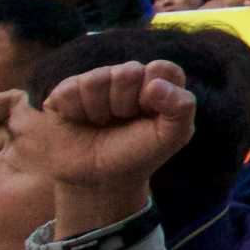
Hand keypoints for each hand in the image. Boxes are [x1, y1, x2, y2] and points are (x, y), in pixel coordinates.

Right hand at [7, 57, 194, 232]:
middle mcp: (126, 76)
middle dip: (126, 104)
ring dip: (100, 110)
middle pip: (129, 72)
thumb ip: (182, 108)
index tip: (151, 115)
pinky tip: (80, 122)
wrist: (99, 180)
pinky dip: (76, 112)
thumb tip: (155, 84)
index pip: (162, 68)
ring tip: (101, 123)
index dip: (157, 94)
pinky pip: (70, 91)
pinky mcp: (66, 91)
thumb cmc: (138, 154)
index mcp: (156, 82)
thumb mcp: (171, 136)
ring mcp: (96, 81)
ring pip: (97, 80)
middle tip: (122, 121)